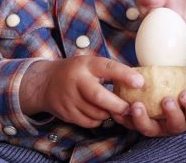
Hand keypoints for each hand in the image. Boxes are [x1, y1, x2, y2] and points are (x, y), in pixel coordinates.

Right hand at [19, 56, 140, 127]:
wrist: (45, 83)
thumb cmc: (76, 72)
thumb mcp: (90, 64)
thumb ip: (110, 71)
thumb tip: (138, 80)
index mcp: (86, 65)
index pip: (108, 68)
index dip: (125, 75)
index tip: (140, 82)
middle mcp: (77, 80)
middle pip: (99, 96)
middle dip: (117, 104)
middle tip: (130, 108)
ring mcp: (69, 98)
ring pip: (95, 112)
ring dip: (108, 113)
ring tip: (114, 109)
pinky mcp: (66, 112)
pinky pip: (88, 121)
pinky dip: (98, 120)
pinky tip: (99, 113)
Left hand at [110, 72, 185, 136]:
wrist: (159, 89)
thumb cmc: (178, 88)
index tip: (184, 94)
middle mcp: (172, 125)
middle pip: (175, 126)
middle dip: (172, 114)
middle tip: (166, 101)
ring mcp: (155, 127)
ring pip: (149, 129)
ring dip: (142, 119)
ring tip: (137, 106)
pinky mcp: (137, 125)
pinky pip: (129, 124)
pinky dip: (123, 117)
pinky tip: (117, 108)